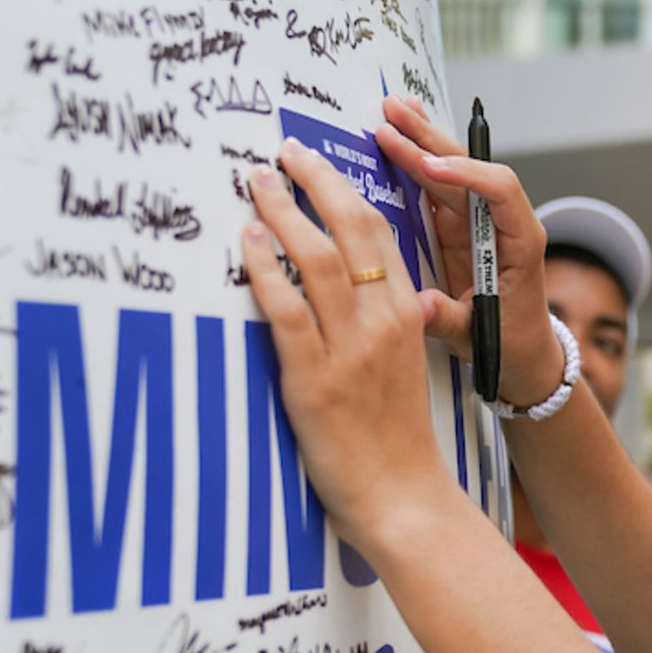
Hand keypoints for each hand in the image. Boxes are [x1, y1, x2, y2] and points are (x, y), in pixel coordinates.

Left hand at [239, 140, 444, 535]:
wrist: (405, 500)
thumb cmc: (398, 446)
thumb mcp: (402, 373)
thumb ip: (385, 331)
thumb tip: (361, 297)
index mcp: (405, 318)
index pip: (381, 235)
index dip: (348, 190)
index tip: (318, 163)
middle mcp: (382, 323)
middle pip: (352, 230)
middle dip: (317, 181)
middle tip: (284, 151)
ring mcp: (349, 349)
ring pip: (317, 259)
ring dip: (283, 211)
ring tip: (257, 181)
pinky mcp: (315, 379)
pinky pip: (288, 310)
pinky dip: (265, 269)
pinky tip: (246, 242)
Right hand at [372, 97, 564, 406]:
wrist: (520, 353)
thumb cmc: (508, 344)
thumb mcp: (478, 336)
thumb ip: (449, 319)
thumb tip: (420, 307)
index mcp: (520, 243)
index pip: (502, 192)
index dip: (469, 175)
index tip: (432, 167)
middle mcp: (500, 222)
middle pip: (469, 169)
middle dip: (431, 140)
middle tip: (394, 114)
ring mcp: (477, 221)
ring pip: (448, 171)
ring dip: (419, 140)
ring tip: (390, 110)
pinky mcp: (456, 227)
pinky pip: (434, 187)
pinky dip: (414, 160)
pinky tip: (397, 133)